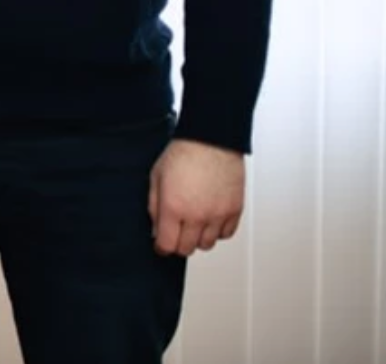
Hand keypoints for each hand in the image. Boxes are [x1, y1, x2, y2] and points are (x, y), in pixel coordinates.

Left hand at [149, 138, 244, 255]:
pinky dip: (217, 231)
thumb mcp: (156, 178)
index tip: (161, 245)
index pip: (167, 245)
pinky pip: (226, 234)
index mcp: (174, 207)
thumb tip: (156, 229)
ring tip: (193, 223)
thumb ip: (154, 207)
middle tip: (176, 233)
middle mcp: (197, 215)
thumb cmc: (183, 154)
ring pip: (207, 244)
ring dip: (198, 238)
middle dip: (178, 244)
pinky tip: (210, 219)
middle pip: (187, 249)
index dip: (161, 248)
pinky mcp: (234, 210)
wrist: (211, 140)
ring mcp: (218, 214)